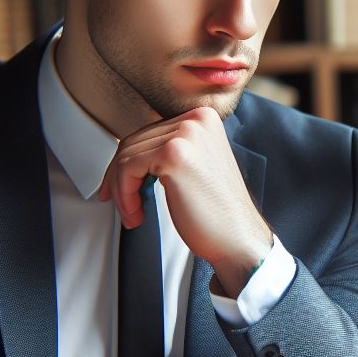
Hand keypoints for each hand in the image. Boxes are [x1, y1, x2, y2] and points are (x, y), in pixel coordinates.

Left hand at [99, 108, 272, 295]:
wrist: (238, 238)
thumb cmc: (218, 212)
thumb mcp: (195, 167)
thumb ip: (170, 150)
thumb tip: (128, 152)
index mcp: (204, 118)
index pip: (150, 132)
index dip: (129, 162)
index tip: (119, 184)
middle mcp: (196, 120)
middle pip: (134, 141)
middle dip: (120, 178)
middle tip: (125, 204)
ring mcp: (186, 134)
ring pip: (126, 156)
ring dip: (122, 191)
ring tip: (134, 213)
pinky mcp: (173, 154)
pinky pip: (127, 169)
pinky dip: (125, 195)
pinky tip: (137, 213)